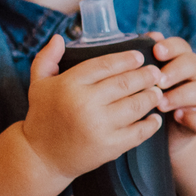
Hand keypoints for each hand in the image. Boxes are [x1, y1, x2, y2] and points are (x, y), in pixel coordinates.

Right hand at [19, 35, 165, 179]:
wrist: (41, 158)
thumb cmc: (41, 117)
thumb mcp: (38, 84)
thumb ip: (47, 58)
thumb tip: (59, 37)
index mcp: (69, 84)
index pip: (105, 65)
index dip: (126, 59)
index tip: (140, 56)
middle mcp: (85, 103)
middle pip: (126, 83)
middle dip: (146, 75)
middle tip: (156, 72)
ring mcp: (99, 126)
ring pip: (136, 105)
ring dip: (151, 96)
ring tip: (157, 91)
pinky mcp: (109, 146)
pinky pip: (138, 132)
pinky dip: (151, 124)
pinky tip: (155, 118)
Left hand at [145, 34, 195, 145]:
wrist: (170, 133)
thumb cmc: (153, 100)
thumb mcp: (147, 80)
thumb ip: (146, 62)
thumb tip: (146, 38)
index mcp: (180, 62)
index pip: (180, 47)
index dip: (170, 46)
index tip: (156, 51)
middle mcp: (195, 77)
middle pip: (193, 63)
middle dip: (175, 70)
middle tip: (158, 80)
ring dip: (181, 95)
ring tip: (161, 104)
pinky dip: (194, 118)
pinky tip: (179, 117)